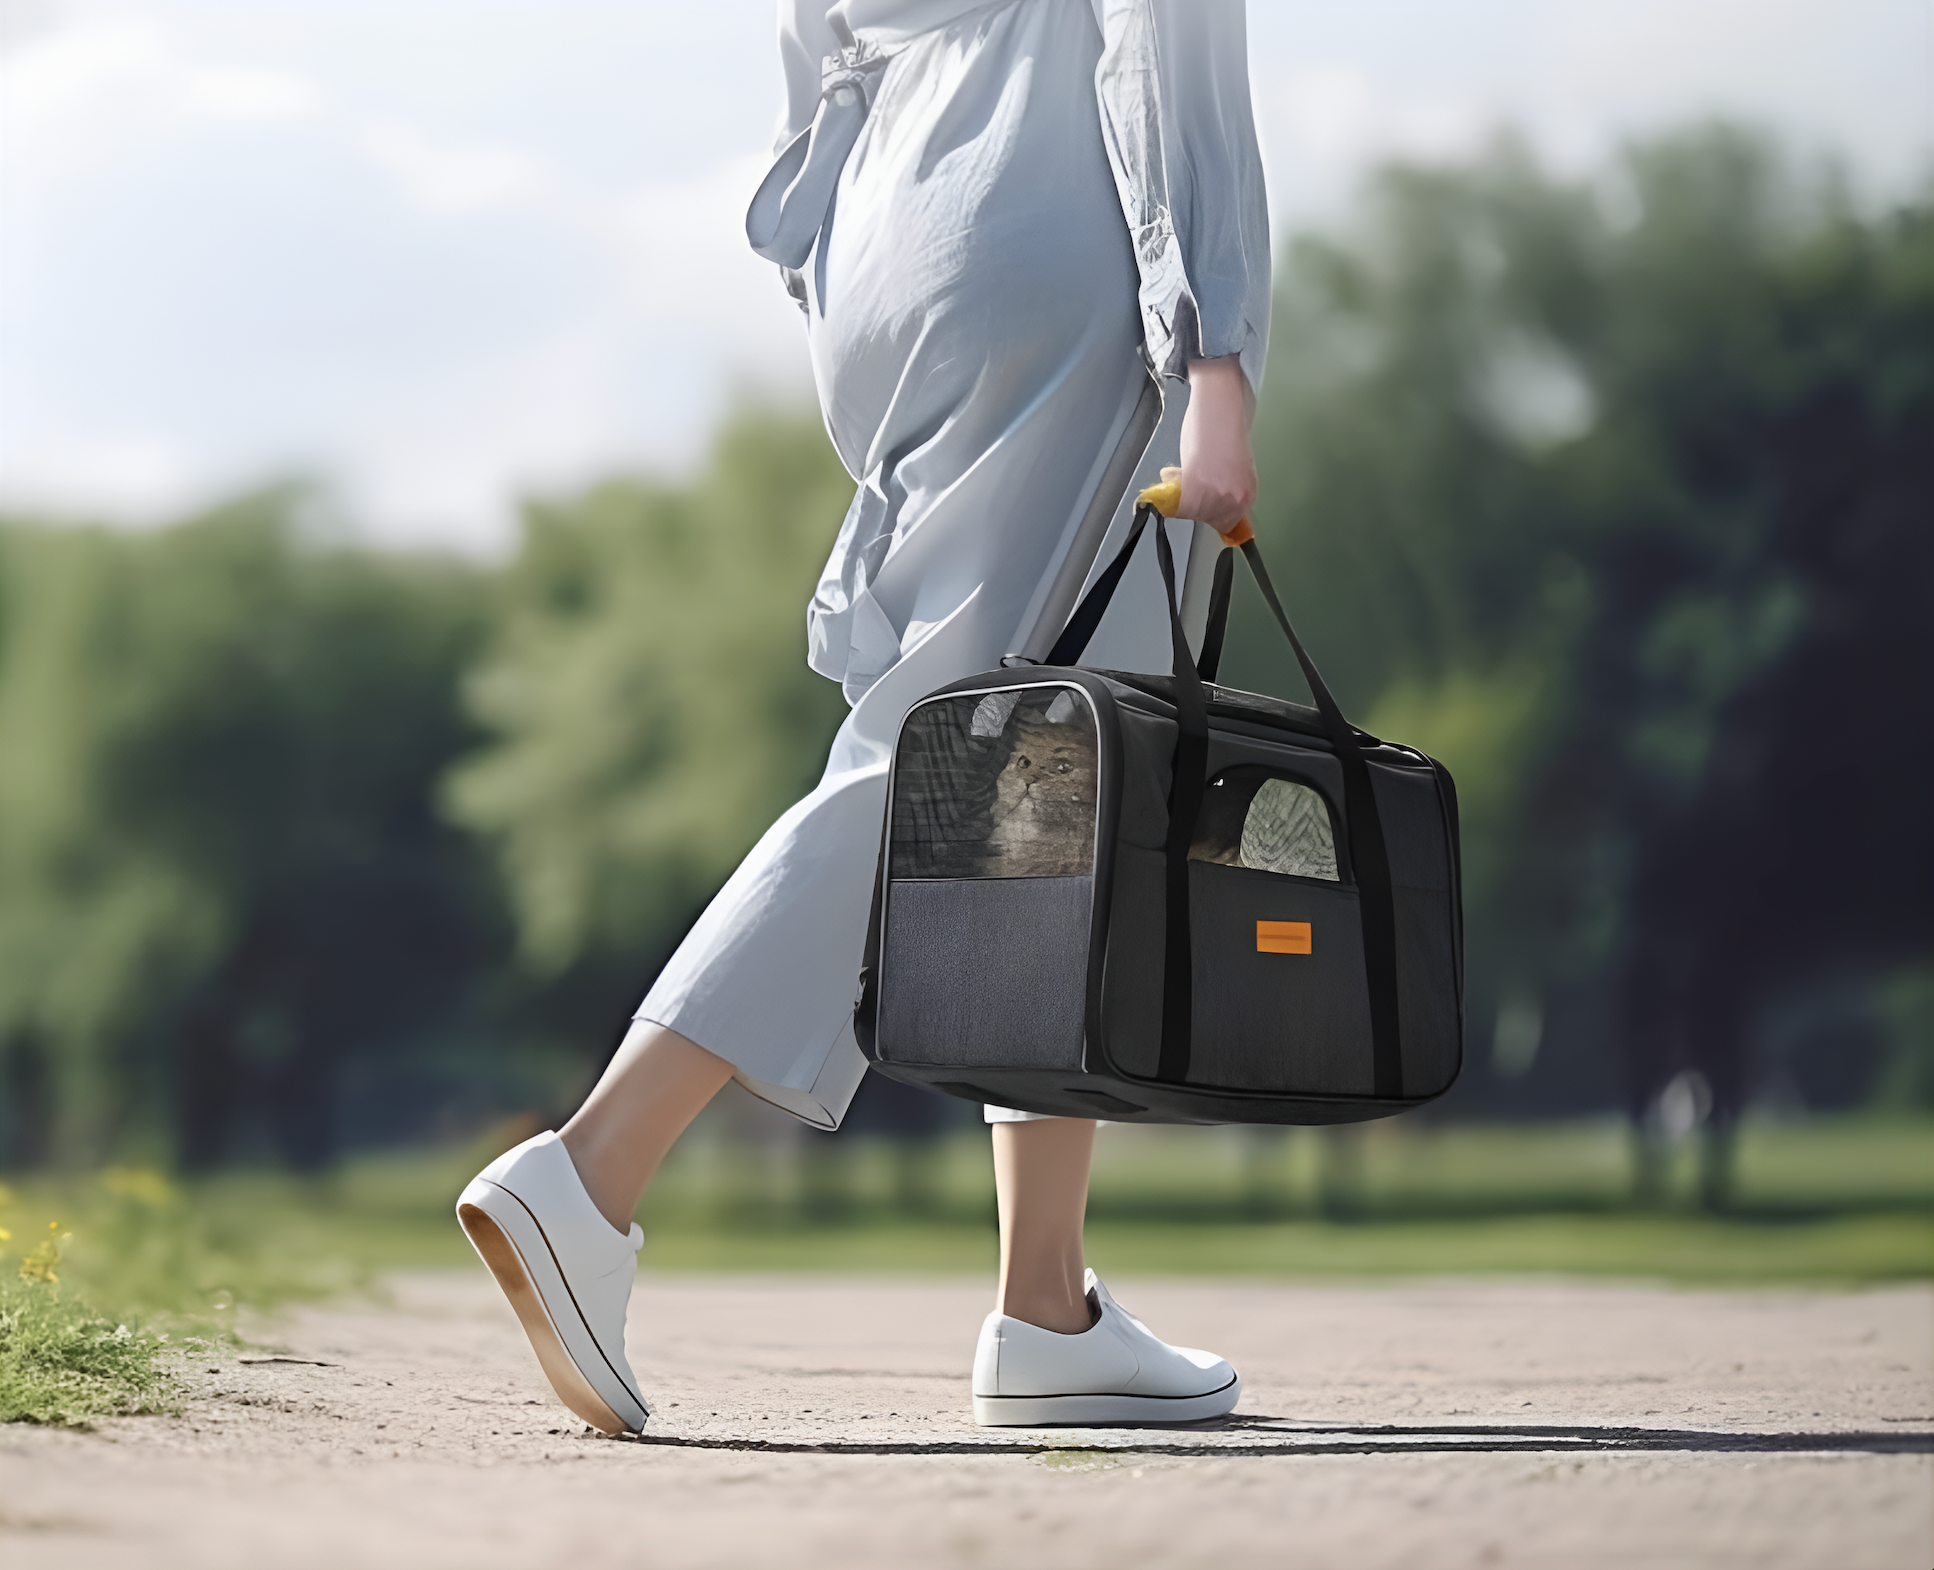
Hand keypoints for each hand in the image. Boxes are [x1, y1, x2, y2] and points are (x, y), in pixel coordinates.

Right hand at [1177, 356, 1256, 530]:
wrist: (1219, 409)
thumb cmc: (1226, 428)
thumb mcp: (1236, 466)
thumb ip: (1229, 487)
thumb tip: (1216, 499)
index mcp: (1248, 494)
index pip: (1228, 522)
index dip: (1213, 513)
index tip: (1203, 506)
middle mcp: (1234, 500)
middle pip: (1208, 519)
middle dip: (1197, 504)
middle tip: (1191, 483)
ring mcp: (1215, 498)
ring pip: (1191, 513)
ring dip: (1182, 496)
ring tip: (1182, 474)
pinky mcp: (1194, 492)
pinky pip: (1176, 507)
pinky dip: (1169, 492)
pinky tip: (1172, 474)